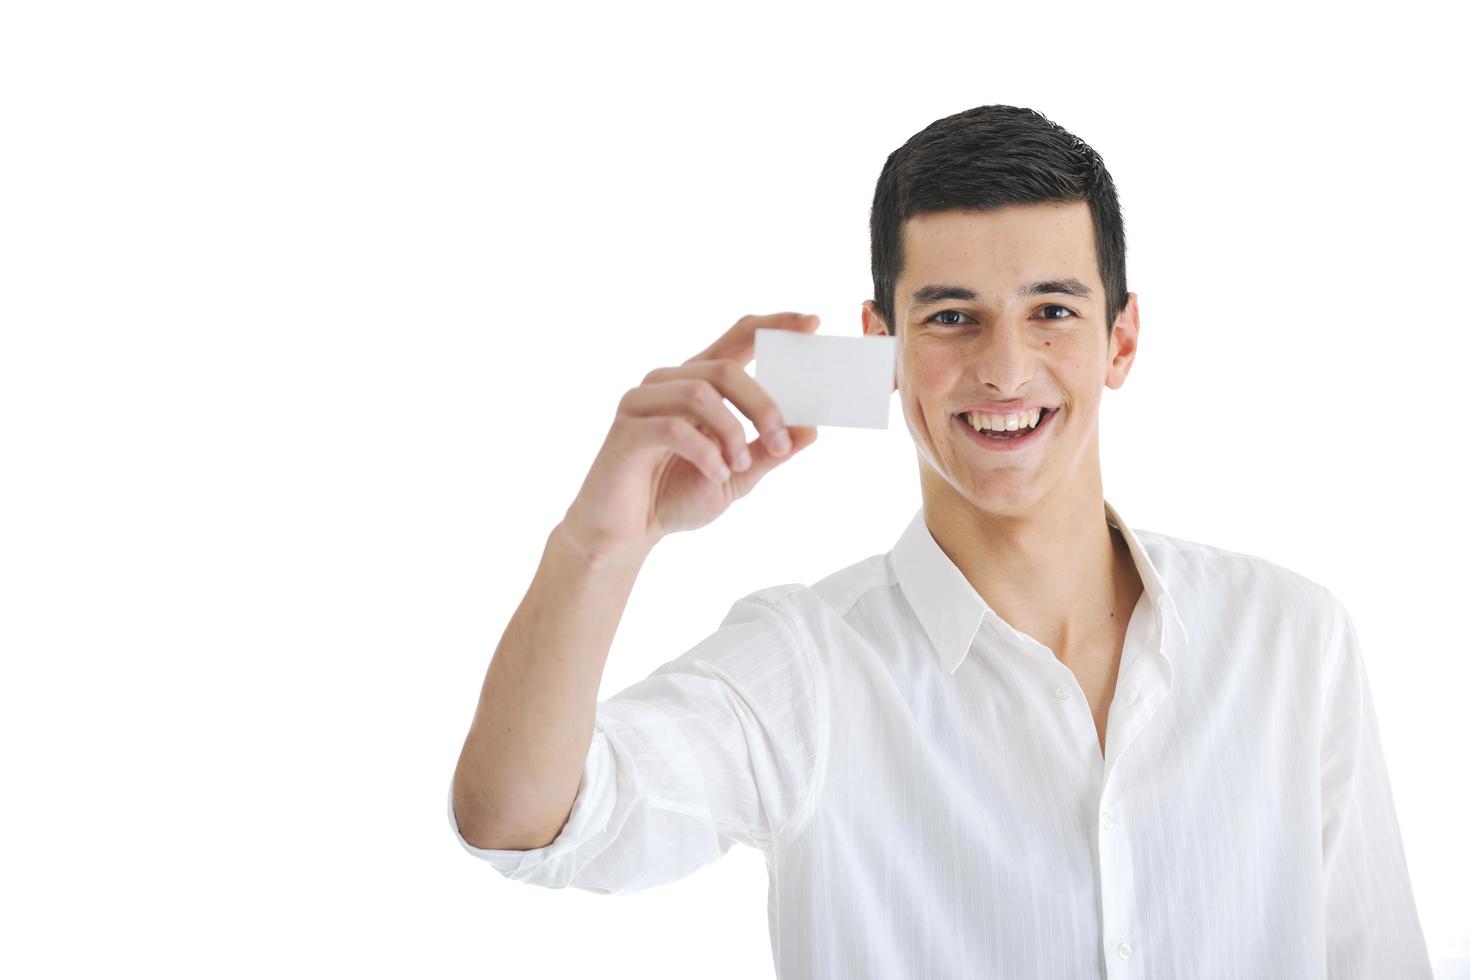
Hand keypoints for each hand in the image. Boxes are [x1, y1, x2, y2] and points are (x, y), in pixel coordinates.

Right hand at [558, 311, 820, 562]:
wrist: (627, 533)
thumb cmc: (675, 496)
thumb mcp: (737, 476)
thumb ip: (769, 453)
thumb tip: (811, 429)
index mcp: (699, 383)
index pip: (738, 339)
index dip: (774, 326)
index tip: (813, 322)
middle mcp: (669, 382)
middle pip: (726, 368)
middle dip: (763, 405)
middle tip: (780, 443)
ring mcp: (643, 402)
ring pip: (700, 393)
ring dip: (732, 432)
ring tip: (738, 467)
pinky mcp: (626, 429)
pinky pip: (673, 427)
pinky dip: (705, 452)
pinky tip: (716, 473)